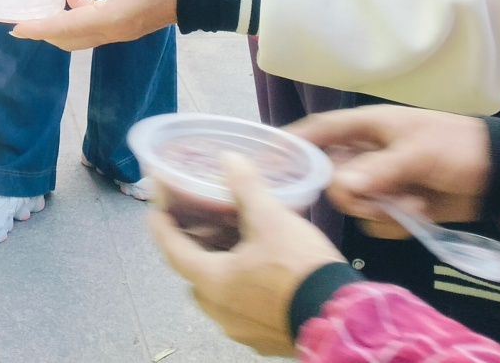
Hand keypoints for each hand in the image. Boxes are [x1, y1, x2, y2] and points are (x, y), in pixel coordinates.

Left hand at [11, 0, 179, 48]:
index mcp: (110, 19)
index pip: (65, 28)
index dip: (38, 28)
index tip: (15, 28)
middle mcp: (112, 31)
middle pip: (68, 39)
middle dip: (43, 29)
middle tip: (21, 17)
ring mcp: (119, 31)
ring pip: (80, 35)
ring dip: (60, 22)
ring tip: (47, 0)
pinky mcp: (125, 25)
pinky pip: (93, 26)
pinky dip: (78, 15)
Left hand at [148, 154, 343, 357]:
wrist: (343, 320)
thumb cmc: (299, 268)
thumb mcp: (272, 219)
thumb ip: (246, 189)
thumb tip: (228, 160)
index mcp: (212, 282)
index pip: (172, 249)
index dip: (161, 223)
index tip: (155, 203)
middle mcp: (220, 311)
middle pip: (194, 272)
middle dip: (194, 244)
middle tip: (203, 218)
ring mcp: (242, 330)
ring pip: (218, 291)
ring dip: (220, 265)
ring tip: (235, 237)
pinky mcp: (265, 339)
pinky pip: (241, 306)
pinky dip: (241, 283)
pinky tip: (260, 266)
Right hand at [292, 106, 490, 239]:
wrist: (497, 176)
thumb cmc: (455, 147)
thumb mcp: (418, 153)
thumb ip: (379, 170)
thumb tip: (340, 187)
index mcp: (365, 128)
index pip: (318, 132)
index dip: (291, 144)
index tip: (268, 163)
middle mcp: (365, 155)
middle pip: (331, 179)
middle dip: (355, 196)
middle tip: (381, 201)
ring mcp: (379, 182)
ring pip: (353, 205)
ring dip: (383, 211)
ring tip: (415, 204)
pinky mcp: (393, 207)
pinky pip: (375, 222)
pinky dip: (397, 223)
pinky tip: (421, 214)